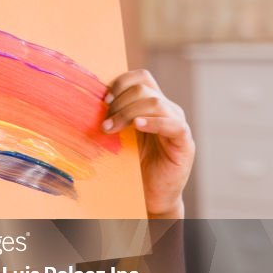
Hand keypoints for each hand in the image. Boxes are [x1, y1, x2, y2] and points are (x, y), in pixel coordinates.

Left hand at [101, 69, 194, 216]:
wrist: (152, 195)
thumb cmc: (134, 165)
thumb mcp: (121, 136)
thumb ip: (114, 117)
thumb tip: (89, 101)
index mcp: (152, 104)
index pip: (141, 77)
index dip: (121, 83)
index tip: (103, 99)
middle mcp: (167, 109)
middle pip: (144, 88)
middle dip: (119, 102)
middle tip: (104, 122)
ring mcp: (177, 123)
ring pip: (155, 103)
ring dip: (128, 113)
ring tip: (111, 128)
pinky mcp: (184, 142)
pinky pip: (172, 124)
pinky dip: (153, 122)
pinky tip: (137, 126)